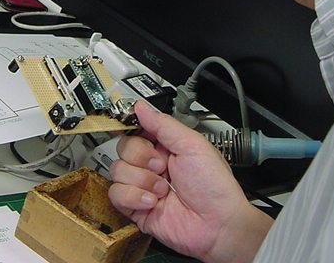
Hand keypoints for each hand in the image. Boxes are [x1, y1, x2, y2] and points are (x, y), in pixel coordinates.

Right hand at [108, 101, 272, 262]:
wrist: (217, 225)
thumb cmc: (215, 186)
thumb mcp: (192, 145)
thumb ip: (164, 125)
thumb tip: (141, 107)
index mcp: (166, 146)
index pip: (137, 129)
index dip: (133, 130)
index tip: (136, 131)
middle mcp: (152, 164)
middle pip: (123, 147)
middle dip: (141, 157)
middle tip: (162, 166)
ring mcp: (143, 186)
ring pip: (117, 170)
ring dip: (142, 179)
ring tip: (162, 189)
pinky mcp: (136, 207)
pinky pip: (116, 194)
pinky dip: (134, 196)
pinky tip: (153, 201)